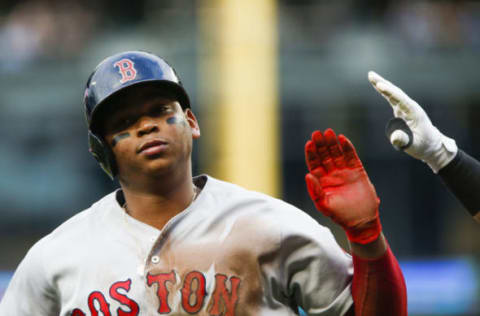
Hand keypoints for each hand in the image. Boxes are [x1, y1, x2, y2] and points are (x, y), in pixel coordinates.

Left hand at [305, 129, 380, 243]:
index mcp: (321, 181)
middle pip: (324, 155)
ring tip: (329, 132)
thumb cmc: (340, 215)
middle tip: (317, 133)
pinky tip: (342, 139)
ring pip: (337, 153)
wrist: (361, 221)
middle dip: (321, 144)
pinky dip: (347, 147)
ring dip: (332, 143)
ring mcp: (344, 171)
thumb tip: (307, 175)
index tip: (309, 143)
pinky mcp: (357, 171)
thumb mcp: (324, 205)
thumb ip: (315, 191)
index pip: (314, 163)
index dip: (312, 153)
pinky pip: (351, 156)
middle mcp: (331, 174)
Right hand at [368, 71, 456, 172]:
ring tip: (371, 76)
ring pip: (392, 93)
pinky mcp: (401, 110)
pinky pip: (391, 98)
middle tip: (371, 74)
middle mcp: (409, 107)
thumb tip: (395, 138)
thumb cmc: (423, 145)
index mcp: (414, 112)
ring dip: (382, 84)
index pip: (400, 99)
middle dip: (383, 83)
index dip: (389, 92)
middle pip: (395, 92)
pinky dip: (384, 91)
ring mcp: (405, 108)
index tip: (380, 85)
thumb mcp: (414, 145)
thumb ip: (404, 141)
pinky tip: (378, 86)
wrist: (431, 144)